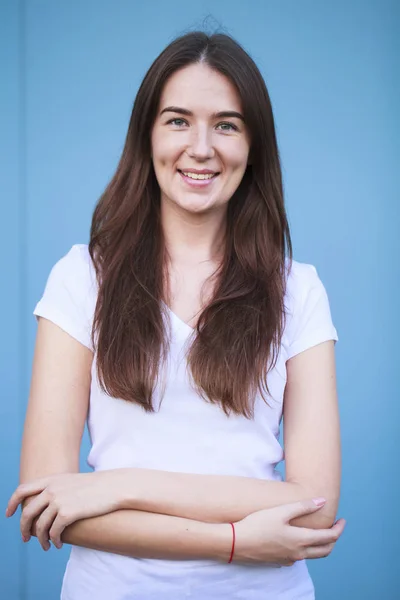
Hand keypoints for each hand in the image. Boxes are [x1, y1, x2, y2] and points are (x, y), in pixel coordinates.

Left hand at [5, 469, 130, 550]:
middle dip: (24, 529)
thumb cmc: (96, 486)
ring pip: (40, 526)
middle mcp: (51, 489)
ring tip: (47, 546)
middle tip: (27, 539)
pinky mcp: (67, 513)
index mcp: (51, 480)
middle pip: (27, 513)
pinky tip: (59, 544)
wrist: (113, 487)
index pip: (22, 490)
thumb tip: (45, 505)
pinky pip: (54, 532)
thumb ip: (57, 489)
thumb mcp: (72, 482)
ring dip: (41, 540)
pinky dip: (54, 541)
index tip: (8, 515)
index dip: (11, 503)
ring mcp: (58, 501)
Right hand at [233, 499, 345, 564]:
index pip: (329, 537)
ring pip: (312, 555)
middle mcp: (298, 553)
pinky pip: (298, 557)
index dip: (339, 529)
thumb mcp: (281, 511)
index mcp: (301, 540)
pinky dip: (305, 548)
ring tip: (319, 531)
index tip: (342, 520)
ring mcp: (288, 559)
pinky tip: (297, 538)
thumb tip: (323, 501)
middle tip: (335, 527)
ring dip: (320, 545)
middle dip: (333, 539)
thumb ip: (303, 506)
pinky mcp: (279, 561)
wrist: (237, 542)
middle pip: (325, 550)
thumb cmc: (258, 524)